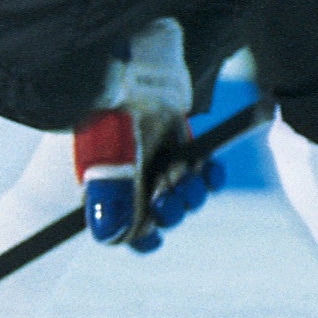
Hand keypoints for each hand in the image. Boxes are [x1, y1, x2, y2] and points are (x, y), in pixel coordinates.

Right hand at [72, 108, 225, 251]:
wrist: (135, 79)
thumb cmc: (112, 120)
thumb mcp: (107, 160)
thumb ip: (110, 199)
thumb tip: (110, 237)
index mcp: (109, 192)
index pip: (126, 231)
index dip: (140, 236)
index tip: (150, 230)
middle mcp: (135, 184)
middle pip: (162, 218)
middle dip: (170, 210)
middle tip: (167, 194)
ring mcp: (161, 168)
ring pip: (187, 200)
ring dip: (190, 194)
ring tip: (182, 173)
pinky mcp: (183, 152)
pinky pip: (206, 178)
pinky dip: (209, 178)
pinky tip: (206, 169)